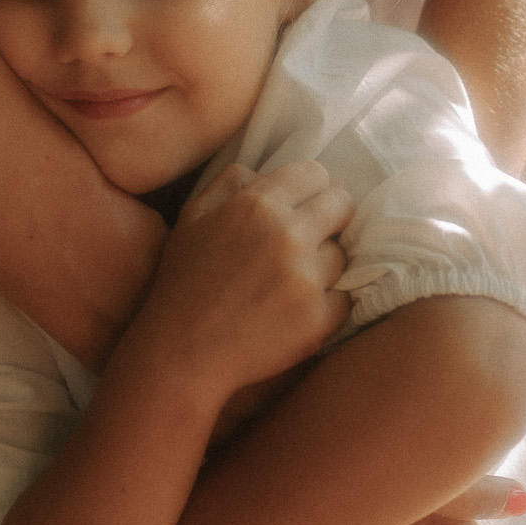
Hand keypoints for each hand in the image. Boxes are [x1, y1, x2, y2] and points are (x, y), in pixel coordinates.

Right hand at [118, 161, 351, 397]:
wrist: (181, 352)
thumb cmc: (183, 282)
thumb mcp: (193, 217)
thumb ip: (230, 182)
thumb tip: (266, 172)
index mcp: (257, 204)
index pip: (316, 174)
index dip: (310, 190)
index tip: (302, 207)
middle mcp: (288, 235)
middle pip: (343, 206)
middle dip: (329, 219)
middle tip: (307, 240)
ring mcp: (306, 279)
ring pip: (343, 255)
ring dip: (324, 265)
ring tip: (291, 281)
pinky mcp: (318, 319)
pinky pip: (344, 298)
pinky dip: (327, 304)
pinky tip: (295, 309)